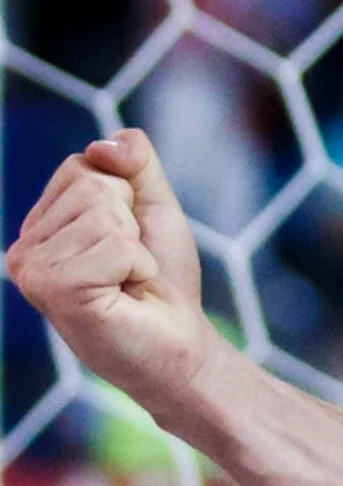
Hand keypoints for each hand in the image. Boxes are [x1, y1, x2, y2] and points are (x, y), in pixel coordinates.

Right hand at [6, 130, 222, 426]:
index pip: (82, 164)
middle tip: (128, 263)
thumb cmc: (161, 278)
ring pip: (102, 212)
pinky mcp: (51, 290)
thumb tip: (101, 144)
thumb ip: (134, 162)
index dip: (125, 195)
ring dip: (134, 246)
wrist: (176, 341)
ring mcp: (31, 270)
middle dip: (130, 220)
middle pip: (91, 183)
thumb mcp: (152, 205)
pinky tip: (123, 293)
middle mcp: (23, 246)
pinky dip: (136, 265)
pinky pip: (113, 245)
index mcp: (41, 223)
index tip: (128, 237)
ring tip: (123, 280)